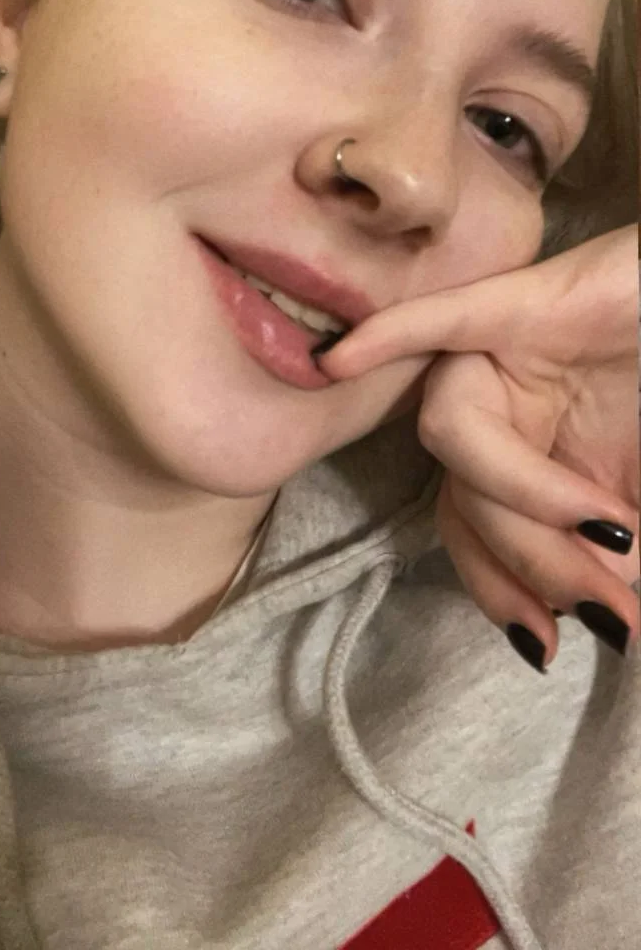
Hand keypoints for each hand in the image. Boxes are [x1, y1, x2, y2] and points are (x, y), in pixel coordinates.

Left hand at [318, 226, 638, 667]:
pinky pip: (437, 317)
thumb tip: (605, 622)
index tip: (544, 647)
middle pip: (462, 498)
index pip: (474, 535)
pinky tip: (337, 360)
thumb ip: (615, 552)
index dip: (498, 593)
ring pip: (453, 432)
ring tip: (607, 524)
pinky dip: (387, 334)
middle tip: (611, 607)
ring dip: (523, 495)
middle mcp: (500, 416)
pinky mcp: (516, 303)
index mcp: (528, 460)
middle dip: (535, 564)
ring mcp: (501, 359)